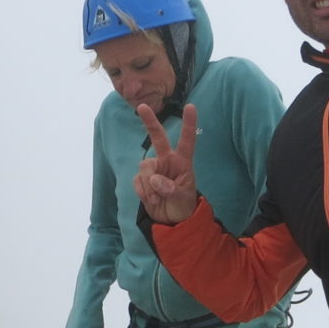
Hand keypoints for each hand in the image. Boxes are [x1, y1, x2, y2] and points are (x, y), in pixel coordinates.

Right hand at [133, 103, 199, 223]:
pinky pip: (138, 180)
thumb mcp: (183, 199)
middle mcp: (167, 161)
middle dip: (149, 122)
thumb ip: (171, 189)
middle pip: (157, 138)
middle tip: (141, 107)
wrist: (171, 221)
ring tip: (157, 198)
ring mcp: (154, 169)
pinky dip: (143, 192)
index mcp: (182, 162)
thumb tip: (155, 180)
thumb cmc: (183, 206)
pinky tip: (151, 200)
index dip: (189, 124)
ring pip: (145, 167)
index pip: (186, 140)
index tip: (190, 107)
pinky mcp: (142, 180)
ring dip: (149, 185)